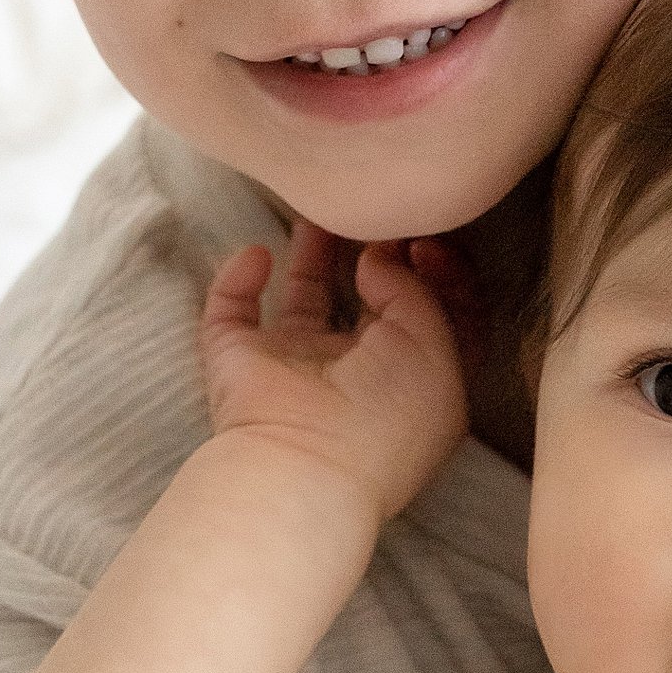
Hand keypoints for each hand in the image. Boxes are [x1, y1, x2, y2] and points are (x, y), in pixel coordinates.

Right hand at [199, 222, 467, 522]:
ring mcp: (296, 368)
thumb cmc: (387, 416)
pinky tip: (256, 254)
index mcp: (413, 382)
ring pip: (306, 298)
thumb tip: (379, 259)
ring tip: (322, 208)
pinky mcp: (241, 361)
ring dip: (313, 252)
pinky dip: (237, 279)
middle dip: (379, 253)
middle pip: (370, 303)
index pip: (434, 318)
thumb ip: (418, 291)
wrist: (305, 464)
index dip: (441, 275)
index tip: (429, 243)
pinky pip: (230, 310)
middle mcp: (356, 375)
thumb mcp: (436, 347)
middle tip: (380, 215)